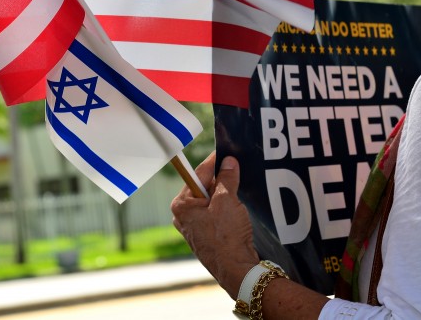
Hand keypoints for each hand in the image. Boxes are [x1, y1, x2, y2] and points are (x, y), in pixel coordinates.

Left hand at [171, 151, 259, 297]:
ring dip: (224, 193)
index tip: (226, 151)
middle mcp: (183, 216)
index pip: (198, 174)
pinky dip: (225, 208)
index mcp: (181, 204)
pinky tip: (236, 207)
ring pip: (210, 201)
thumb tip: (229, 162)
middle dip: (220, 178)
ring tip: (239, 186)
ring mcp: (194, 227)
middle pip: (203, 187)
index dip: (215, 161)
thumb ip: (227, 178)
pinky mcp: (206, 236)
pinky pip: (215, 214)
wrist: (235, 269)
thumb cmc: (226, 236)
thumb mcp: (227, 200)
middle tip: (236, 167)